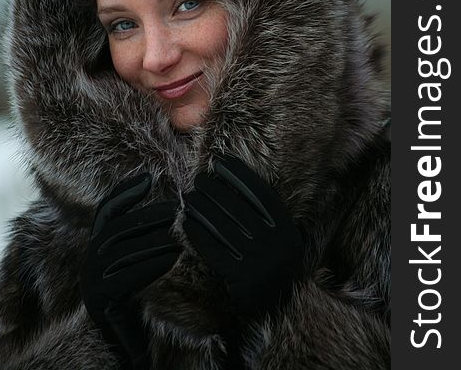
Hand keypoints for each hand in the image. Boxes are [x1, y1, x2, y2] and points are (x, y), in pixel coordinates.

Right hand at [80, 173, 180, 367]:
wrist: (123, 342)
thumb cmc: (137, 298)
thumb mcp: (139, 261)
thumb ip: (144, 237)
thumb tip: (169, 206)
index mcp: (97, 246)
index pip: (107, 210)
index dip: (125, 192)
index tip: (148, 178)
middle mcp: (90, 258)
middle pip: (120, 227)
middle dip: (150, 215)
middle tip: (178, 210)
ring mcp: (92, 278)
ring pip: (126, 249)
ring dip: (156, 239)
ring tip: (182, 234)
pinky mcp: (99, 298)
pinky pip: (128, 275)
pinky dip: (152, 263)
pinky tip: (173, 258)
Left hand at [183, 156, 304, 317]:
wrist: (280, 310)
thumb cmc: (273, 266)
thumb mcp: (281, 239)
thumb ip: (267, 216)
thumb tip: (236, 183)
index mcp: (286, 229)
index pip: (260, 193)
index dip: (240, 175)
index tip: (221, 162)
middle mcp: (274, 243)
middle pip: (237, 207)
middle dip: (214, 189)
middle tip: (198, 179)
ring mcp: (257, 262)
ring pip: (222, 227)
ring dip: (202, 209)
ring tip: (188, 197)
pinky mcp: (239, 279)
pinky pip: (213, 250)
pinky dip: (198, 235)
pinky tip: (187, 223)